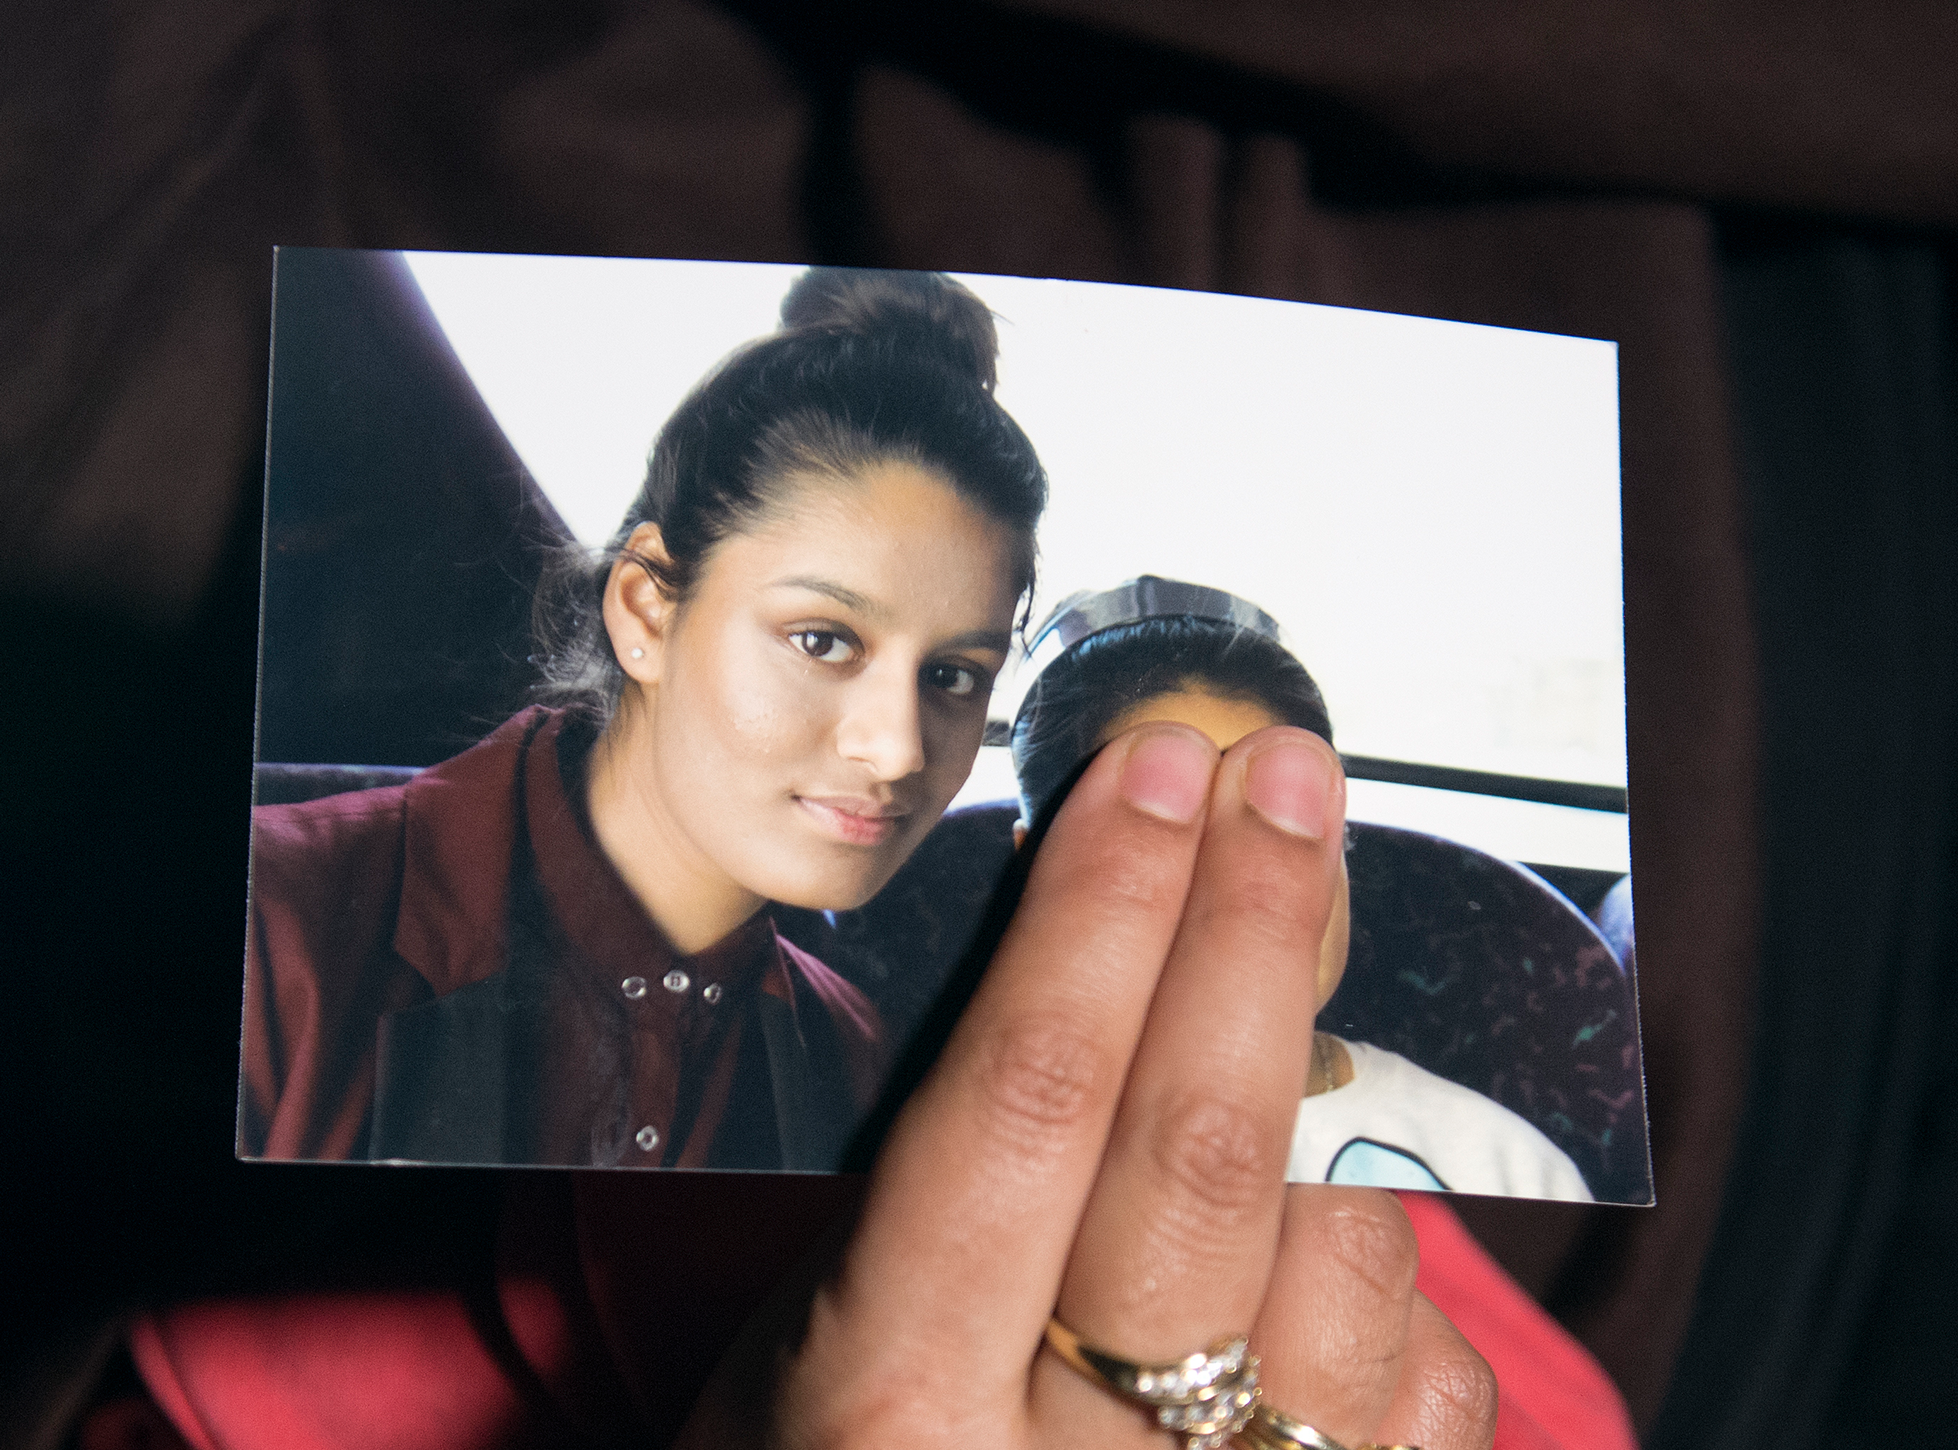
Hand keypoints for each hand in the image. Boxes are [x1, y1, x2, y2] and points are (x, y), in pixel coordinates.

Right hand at [681, 723, 1495, 1449]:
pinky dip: (1395, 1274)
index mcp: (887, 1411)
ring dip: (1336, 1112)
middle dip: (1256, 928)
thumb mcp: (796, 1344)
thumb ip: (939, 1190)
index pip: (1028, 1102)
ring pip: (1350, 1260)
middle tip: (1287, 780)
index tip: (1160, 765)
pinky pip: (1432, 1385)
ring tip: (1281, 1037)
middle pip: (1207, 1154)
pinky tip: (1323, 1240)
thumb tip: (1106, 956)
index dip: (1110, 911)